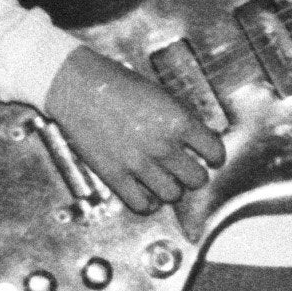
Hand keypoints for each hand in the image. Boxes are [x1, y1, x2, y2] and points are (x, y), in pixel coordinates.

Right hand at [42, 44, 223, 212]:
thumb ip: (183, 120)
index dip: (214, 156)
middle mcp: (162, 145)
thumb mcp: (162, 95)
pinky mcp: (114, 176)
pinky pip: (142, 205)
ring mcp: (138, 163)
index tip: (210, 158)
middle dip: (194, 174)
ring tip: (164, 178)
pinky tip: (146, 191)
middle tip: (184, 168)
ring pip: (173, 195)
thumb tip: (202, 141)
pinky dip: (148, 203)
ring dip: (172, 189)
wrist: (77, 86)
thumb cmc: (118, 85)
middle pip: (197, 179)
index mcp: (179, 121)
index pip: (215, 152)